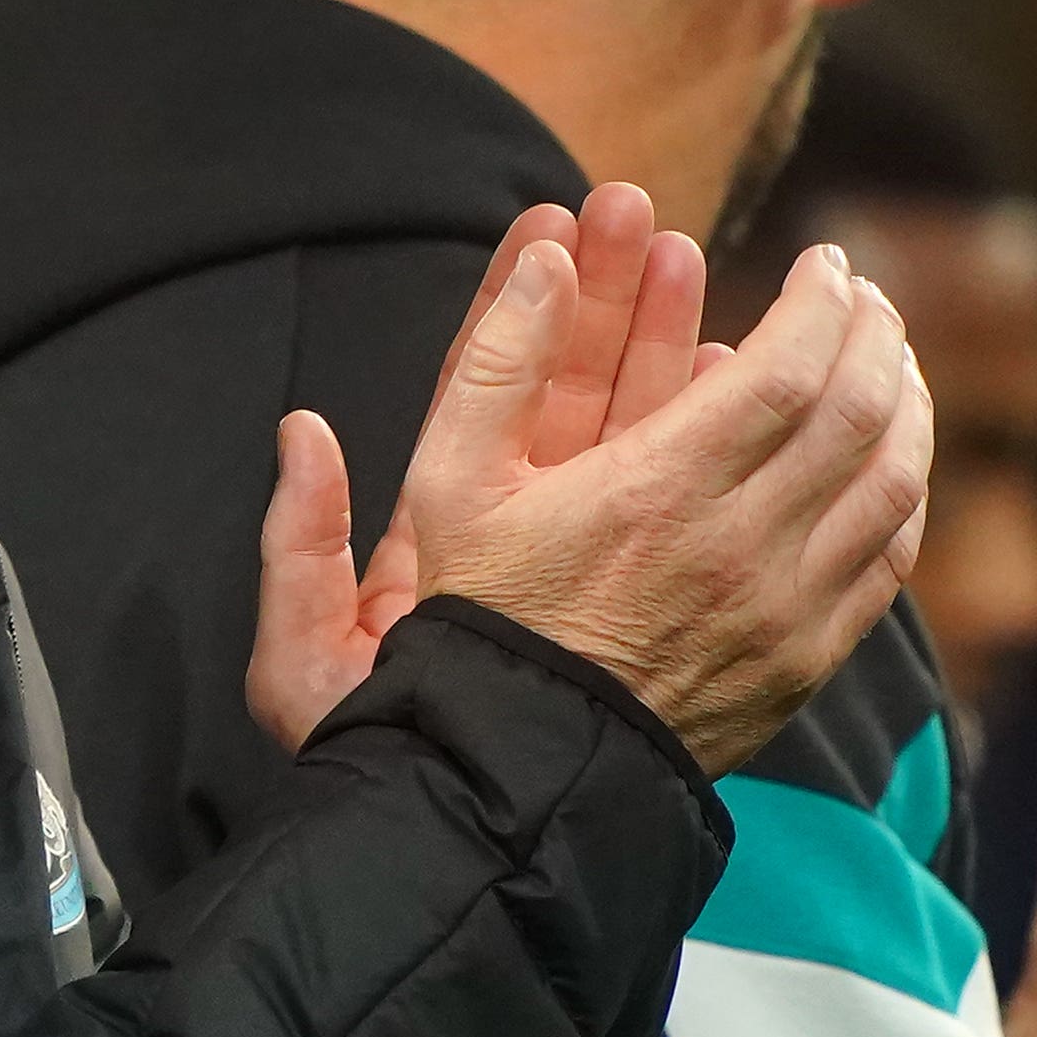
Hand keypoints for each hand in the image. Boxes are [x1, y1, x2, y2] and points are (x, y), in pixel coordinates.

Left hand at [246, 189, 703, 750]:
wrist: (465, 830)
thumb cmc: (384, 744)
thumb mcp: (307, 654)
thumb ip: (299, 547)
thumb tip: (301, 431)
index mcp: (454, 528)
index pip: (492, 392)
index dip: (520, 306)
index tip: (549, 221)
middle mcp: (531, 533)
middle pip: (581, 389)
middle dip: (610, 294)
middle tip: (635, 206)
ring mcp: (604, 557)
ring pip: (647, 429)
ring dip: (665, 339)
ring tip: (686, 251)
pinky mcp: (661, 594)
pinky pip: (697, 496)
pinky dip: (716, 434)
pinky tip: (737, 371)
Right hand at [392, 232, 930, 776]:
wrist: (521, 758)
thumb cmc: (485, 615)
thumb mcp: (453, 484)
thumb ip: (496, 363)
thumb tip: (544, 257)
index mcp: (658, 491)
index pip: (788, 367)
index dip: (823, 301)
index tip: (826, 265)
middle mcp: (738, 548)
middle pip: (857, 411)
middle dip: (875, 334)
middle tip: (864, 297)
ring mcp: (784, 610)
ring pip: (892, 482)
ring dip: (907, 404)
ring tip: (892, 363)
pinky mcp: (806, 660)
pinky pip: (888, 560)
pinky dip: (903, 492)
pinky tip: (888, 458)